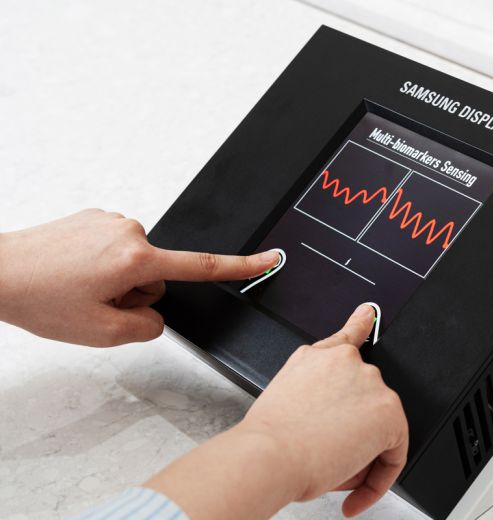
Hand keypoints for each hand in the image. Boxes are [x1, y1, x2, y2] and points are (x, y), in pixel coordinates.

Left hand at [0, 209, 279, 346]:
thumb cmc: (39, 298)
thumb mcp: (102, 333)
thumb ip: (147, 328)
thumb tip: (155, 313)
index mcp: (136, 258)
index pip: (202, 266)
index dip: (241, 266)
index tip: (270, 259)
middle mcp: (129, 231)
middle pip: (158, 275)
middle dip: (133, 294)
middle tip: (94, 303)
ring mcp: (110, 220)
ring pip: (135, 263)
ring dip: (115, 280)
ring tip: (77, 287)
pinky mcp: (93, 217)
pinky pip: (115, 248)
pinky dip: (99, 265)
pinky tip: (72, 272)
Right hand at [145, 304, 408, 518]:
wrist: (269, 455)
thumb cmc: (268, 439)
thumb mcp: (286, 398)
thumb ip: (319, 394)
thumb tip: (344, 422)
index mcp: (317, 357)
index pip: (348, 337)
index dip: (362, 324)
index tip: (369, 312)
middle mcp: (346, 362)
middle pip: (364, 401)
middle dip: (352, 432)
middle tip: (328, 460)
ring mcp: (370, 382)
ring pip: (378, 427)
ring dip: (361, 455)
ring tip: (331, 474)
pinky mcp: (388, 410)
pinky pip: (395, 451)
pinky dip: (381, 476)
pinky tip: (361, 492)